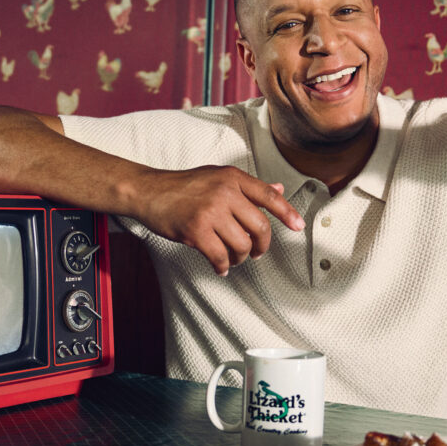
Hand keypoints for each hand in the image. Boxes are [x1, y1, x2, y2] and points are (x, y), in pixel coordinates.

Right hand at [132, 165, 304, 275]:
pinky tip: (220, 267)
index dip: (287, 213)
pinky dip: (222, 266)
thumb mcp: (217, 178)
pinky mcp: (196, 230)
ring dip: (240, 258)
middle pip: (259, 226)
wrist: (148, 192)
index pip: (269, 196)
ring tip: (233, 259)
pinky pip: (220, 256)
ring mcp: (210, 211)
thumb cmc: (183, 186)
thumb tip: (279, 190)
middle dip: (261, 246)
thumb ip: (248, 186)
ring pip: (241, 245)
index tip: (298, 227)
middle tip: (257, 253)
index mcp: (233, 178)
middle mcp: (224, 192)